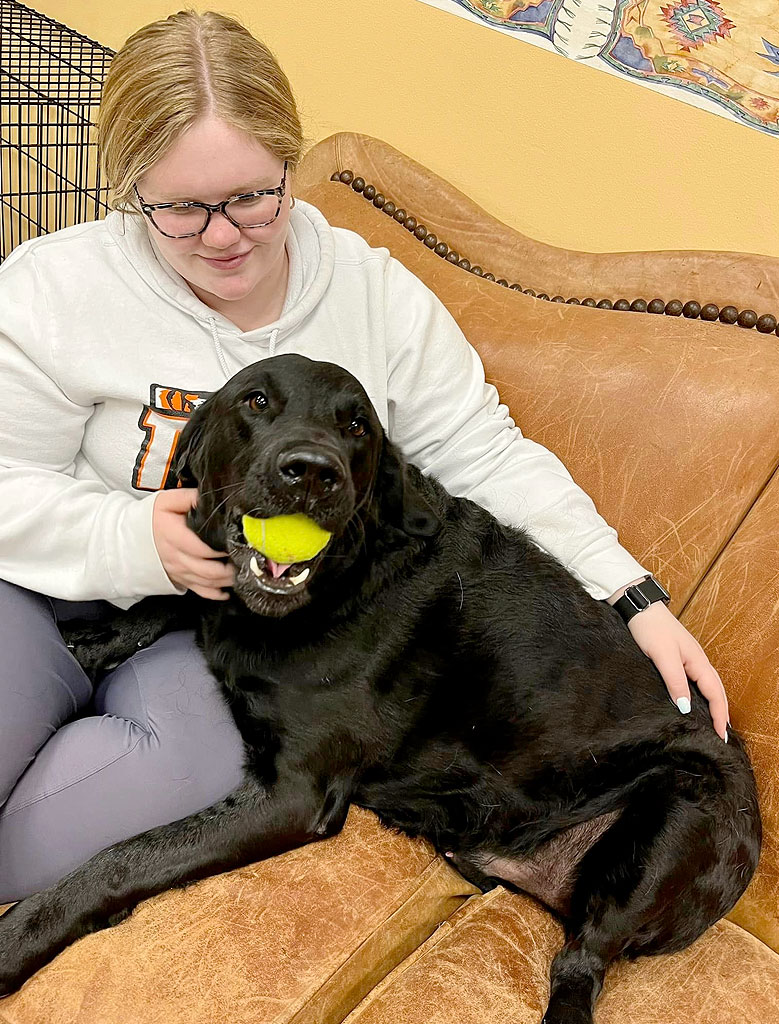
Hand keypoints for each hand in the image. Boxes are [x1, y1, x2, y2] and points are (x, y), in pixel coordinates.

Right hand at [152, 488, 234, 600]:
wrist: (129, 538)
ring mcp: (179, 572)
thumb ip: (189, 498)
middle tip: (245, 559)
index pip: (201, 548)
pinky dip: (216, 593)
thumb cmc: (150, 519)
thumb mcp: (166, 501)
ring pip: (208, 582)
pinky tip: (227, 590)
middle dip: (230, 568)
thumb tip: (210, 497)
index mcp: (173, 536)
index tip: (235, 542)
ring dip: (227, 579)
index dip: (221, 548)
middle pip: (208, 570)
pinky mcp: (181, 580)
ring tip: (241, 571)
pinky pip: (201, 592)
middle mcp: (176, 558)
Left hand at [625, 601, 728, 740]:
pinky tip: (695, 700)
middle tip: (721, 734)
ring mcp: (689, 658)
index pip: (715, 693)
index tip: (720, 735)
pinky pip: (696, 680)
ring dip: (713, 703)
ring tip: (713, 721)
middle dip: (721, 712)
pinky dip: (702, 693)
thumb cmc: (651, 629)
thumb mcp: (663, 656)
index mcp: (698, 661)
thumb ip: (675, 681)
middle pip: (716, 690)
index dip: (718, 715)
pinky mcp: (678, 657)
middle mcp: (698, 660)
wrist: (640, 607)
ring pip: (708, 685)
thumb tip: (687, 708)